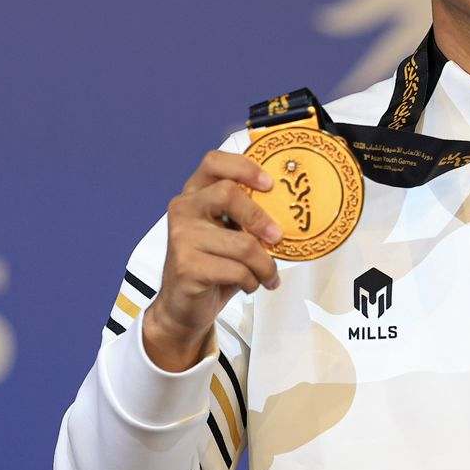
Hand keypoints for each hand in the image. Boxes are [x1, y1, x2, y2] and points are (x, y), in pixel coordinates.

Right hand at [143, 150, 282, 367]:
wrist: (183, 306)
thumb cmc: (213, 265)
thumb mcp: (228, 234)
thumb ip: (246, 218)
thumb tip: (287, 214)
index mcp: (194, 194)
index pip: (214, 162)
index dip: (243, 167)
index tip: (269, 184)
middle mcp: (183, 209)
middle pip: (229, 194)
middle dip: (260, 218)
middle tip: (277, 238)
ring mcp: (181, 237)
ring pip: (242, 244)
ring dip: (264, 265)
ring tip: (268, 275)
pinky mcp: (186, 266)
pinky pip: (236, 270)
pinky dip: (252, 281)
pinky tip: (249, 285)